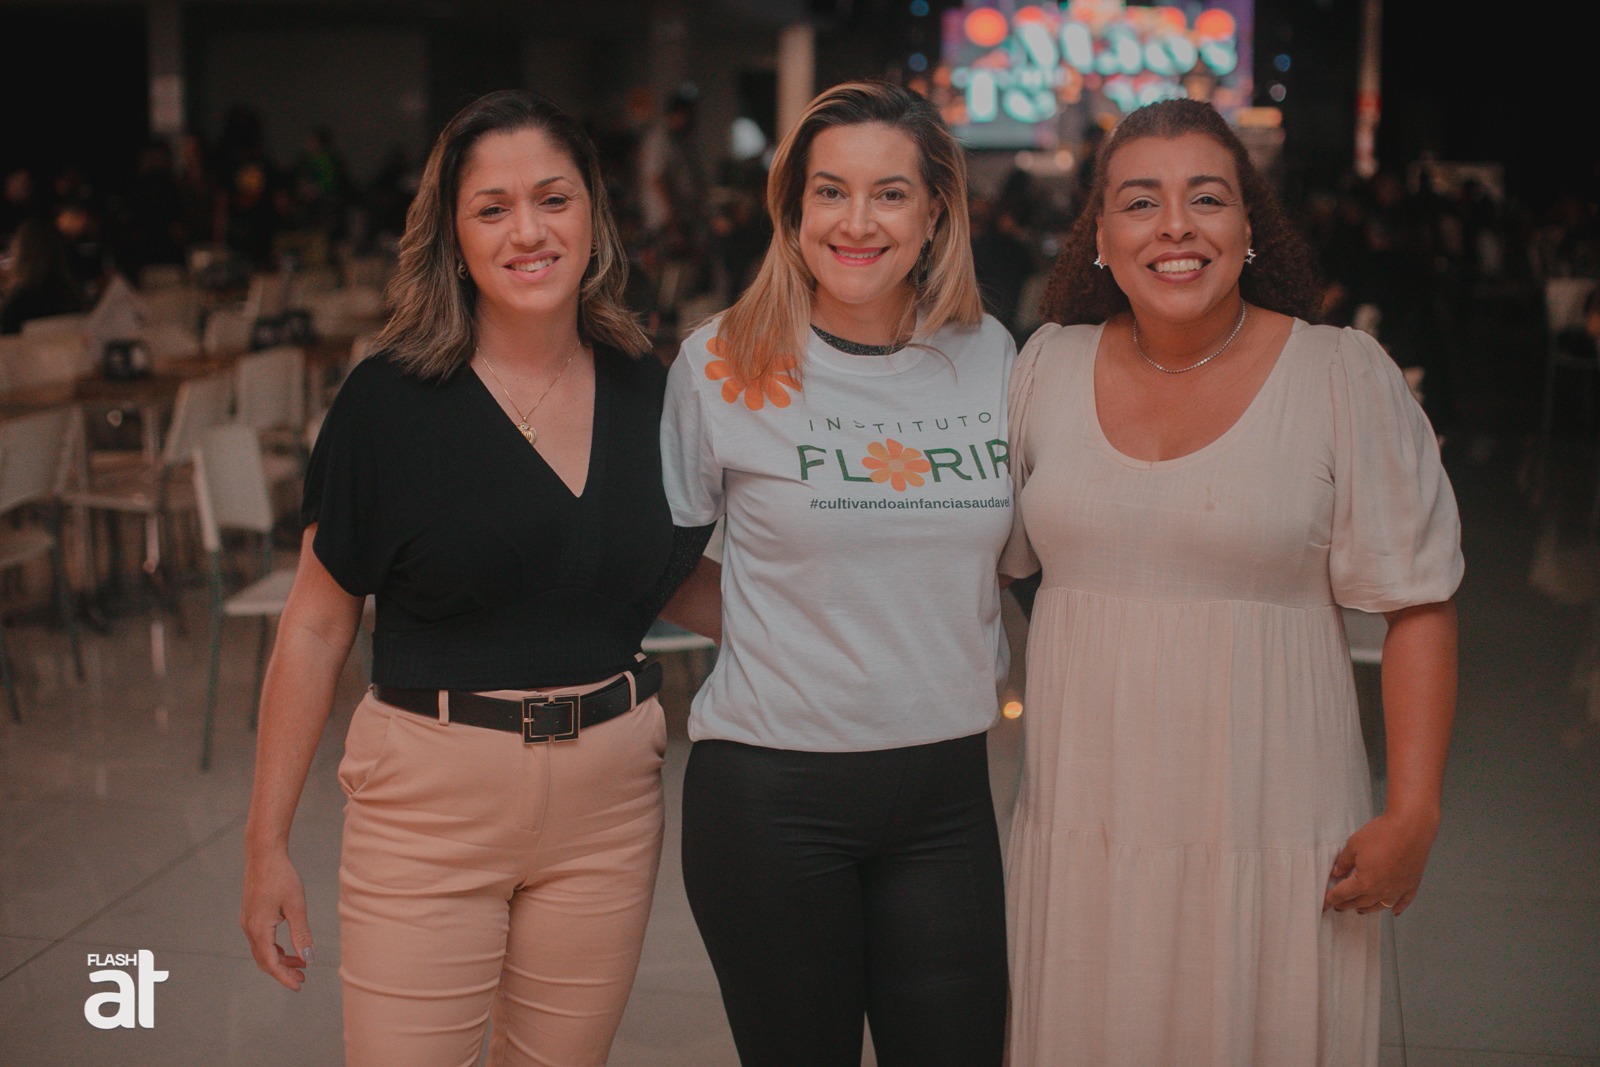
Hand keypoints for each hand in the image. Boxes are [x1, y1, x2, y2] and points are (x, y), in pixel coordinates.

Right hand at [241, 848, 314, 989]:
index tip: (299, 986)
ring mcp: (248, 921)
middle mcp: (249, 928)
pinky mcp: (251, 915)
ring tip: (301, 964)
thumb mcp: (296, 906)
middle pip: (264, 960)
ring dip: (280, 960)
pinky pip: (261, 940)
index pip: (271, 963)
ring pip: (262, 951)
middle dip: (283, 972)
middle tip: (302, 979)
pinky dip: (274, 948)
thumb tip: (309, 958)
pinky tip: (288, 948)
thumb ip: (302, 934)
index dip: (284, 978)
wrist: (264, 854)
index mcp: (259, 929)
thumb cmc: (281, 877)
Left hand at [1323, 809, 1439, 916]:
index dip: (1331, 899)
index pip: (1343, 894)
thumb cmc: (1381, 834)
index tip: (1324, 904)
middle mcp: (1382, 891)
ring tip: (1359, 910)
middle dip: (1347, 904)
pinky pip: (1404, 902)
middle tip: (1338, 906)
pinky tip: (1394, 912)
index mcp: (1365, 883)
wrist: (1411, 827)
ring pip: (1380, 905)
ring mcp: (1398, 889)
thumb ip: (1343, 862)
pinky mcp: (1412, 884)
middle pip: (1360, 902)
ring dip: (1368, 909)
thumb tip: (1336, 873)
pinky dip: (1398, 908)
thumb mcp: (1353, 846)